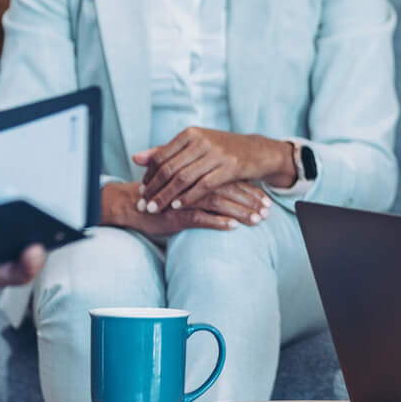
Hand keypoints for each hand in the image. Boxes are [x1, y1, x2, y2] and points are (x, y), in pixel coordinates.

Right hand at [99, 179, 271, 236]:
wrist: (133, 204)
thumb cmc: (164, 197)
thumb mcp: (189, 189)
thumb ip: (209, 187)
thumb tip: (236, 192)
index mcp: (199, 174)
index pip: (230, 180)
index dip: (249, 190)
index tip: (266, 201)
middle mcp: (194, 182)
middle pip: (229, 190)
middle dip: (250, 202)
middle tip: (267, 212)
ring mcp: (185, 198)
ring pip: (218, 202)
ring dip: (239, 212)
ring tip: (256, 221)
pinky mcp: (176, 214)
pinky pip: (199, 217)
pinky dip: (216, 221)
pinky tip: (232, 227)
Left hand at [131, 128, 294, 211]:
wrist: (257, 151)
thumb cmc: (222, 149)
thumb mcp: (194, 145)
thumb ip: (166, 151)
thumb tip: (136, 158)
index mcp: (190, 134)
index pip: (161, 156)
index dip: (149, 175)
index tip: (141, 190)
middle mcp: (201, 140)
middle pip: (169, 168)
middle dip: (154, 189)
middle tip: (143, 204)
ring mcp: (216, 153)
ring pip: (183, 178)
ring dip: (167, 196)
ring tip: (155, 209)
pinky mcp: (230, 167)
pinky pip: (203, 186)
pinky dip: (188, 198)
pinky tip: (178, 207)